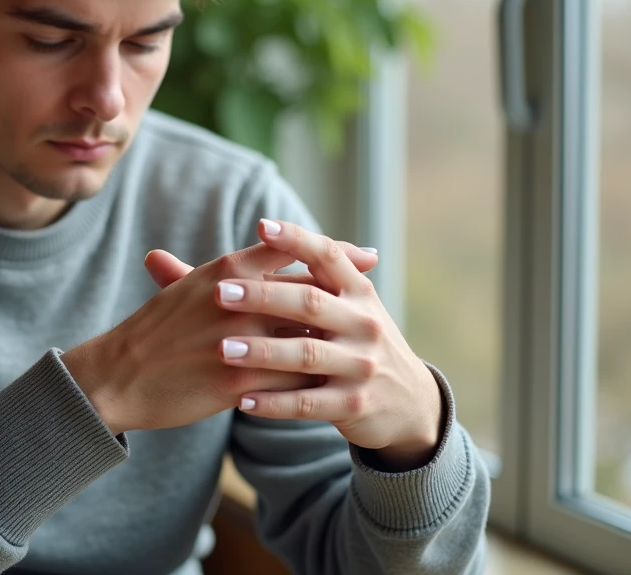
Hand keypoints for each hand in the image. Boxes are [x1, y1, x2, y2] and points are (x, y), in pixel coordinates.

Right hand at [61, 240, 380, 435]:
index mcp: (227, 270)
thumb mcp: (187, 287)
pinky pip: (291, 383)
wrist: (118, 375)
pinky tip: (331, 389)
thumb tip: (260, 251)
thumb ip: (229, 271)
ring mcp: (239, 341)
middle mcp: (238, 299)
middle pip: (310, 292)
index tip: (365, 254)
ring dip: (334, 344)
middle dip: (349, 295)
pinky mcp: (236, 381)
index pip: (293, 251)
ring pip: (306, 338)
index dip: (334, 252)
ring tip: (359, 348)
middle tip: (378, 299)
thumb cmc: (153, 330)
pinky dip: (312, 385)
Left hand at [214, 219, 443, 470]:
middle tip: (220, 293)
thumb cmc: (359, 342)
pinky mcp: (352, 405)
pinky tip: (241, 399)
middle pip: (309, 303)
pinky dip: (273, 402)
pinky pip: (306, 404)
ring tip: (223, 348)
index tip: (261, 226)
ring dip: (262, 352)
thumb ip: (313, 276)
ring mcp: (360, 366)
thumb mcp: (351, 307)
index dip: (297, 239)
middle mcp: (363, 324)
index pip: (328, 256)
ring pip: (305, 355)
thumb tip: (261, 230)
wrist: (410, 402)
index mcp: (358, 292)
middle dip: (262, 297)